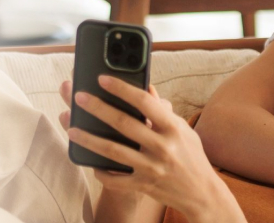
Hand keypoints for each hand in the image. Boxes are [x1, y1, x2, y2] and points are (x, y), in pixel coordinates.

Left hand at [57, 76, 240, 220]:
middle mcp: (162, 147)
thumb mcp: (183, 130)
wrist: (203, 194)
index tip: (102, 79)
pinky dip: (100, 171)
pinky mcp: (143, 186)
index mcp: (173, 129)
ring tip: (71, 128)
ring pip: (113, 151)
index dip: (121, 89)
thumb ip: (163, 111)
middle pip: (123, 124)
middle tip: (78, 97)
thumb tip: (146, 88)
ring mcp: (151, 168)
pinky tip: (89, 161)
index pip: (144, 102)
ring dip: (89, 139)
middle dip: (97, 109)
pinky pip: (115, 180)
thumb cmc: (191, 156)